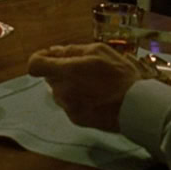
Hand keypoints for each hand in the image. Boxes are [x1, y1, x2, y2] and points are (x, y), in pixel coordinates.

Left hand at [28, 43, 145, 131]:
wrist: (135, 107)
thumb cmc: (120, 75)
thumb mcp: (99, 51)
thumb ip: (72, 50)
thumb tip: (54, 51)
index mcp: (67, 71)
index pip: (35, 65)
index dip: (40, 58)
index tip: (49, 57)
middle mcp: (62, 90)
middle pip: (49, 77)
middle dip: (60, 71)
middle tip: (83, 69)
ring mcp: (67, 106)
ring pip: (59, 91)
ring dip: (68, 86)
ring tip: (92, 84)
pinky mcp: (75, 119)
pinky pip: (68, 104)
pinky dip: (76, 99)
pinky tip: (95, 98)